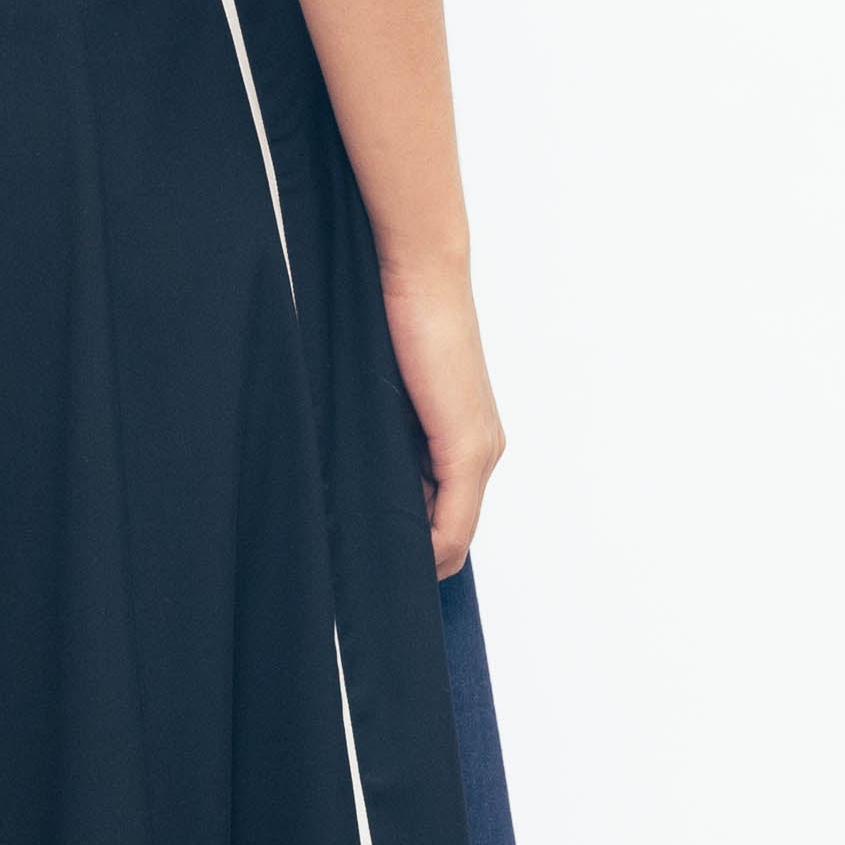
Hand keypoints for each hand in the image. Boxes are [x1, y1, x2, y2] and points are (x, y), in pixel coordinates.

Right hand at [381, 257, 504, 579]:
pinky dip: (425, 549)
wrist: (419, 275)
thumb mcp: (385, 399)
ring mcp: (479, 451)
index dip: (411, 548)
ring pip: (452, 538)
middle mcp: (483, 451)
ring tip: (365, 560)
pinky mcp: (466, 447)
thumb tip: (363, 495)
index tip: (369, 560)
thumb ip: (385, 444)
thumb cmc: (394, 323)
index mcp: (466, 440)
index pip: (446, 521)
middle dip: (409, 557)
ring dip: (412, 554)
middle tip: (361, 569)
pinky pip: (452, 525)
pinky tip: (387, 553)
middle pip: (450, 538)